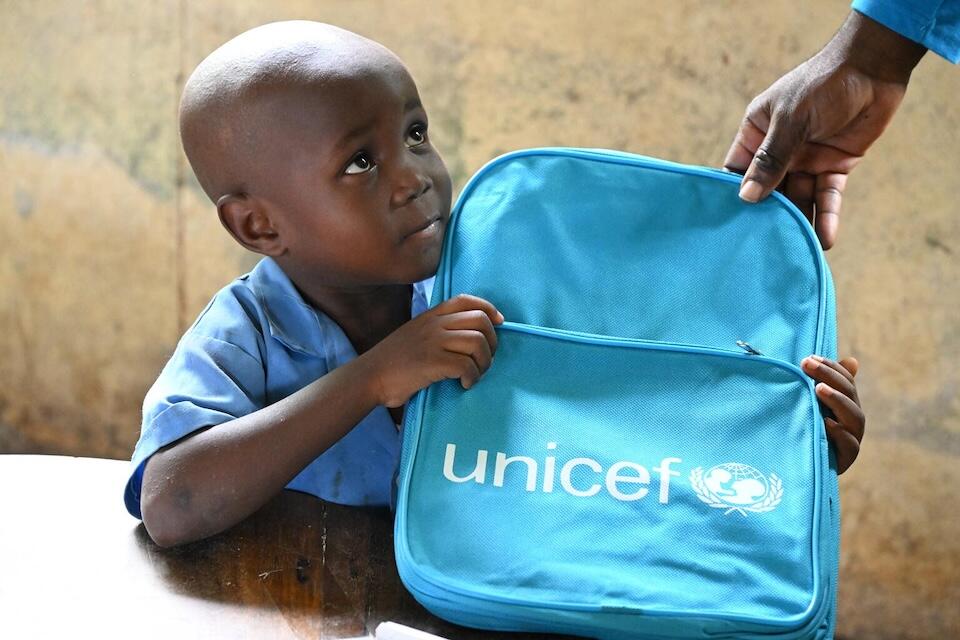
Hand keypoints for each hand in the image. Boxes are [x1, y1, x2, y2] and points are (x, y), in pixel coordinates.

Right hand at [364, 293, 503, 407]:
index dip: (489, 308)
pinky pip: (467, 365)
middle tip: (486, 359)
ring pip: (478, 342)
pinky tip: (465, 384)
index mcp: (430, 316)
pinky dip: (472, 377)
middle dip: (493, 341)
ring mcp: (433, 342)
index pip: (466, 300)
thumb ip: (436, 330)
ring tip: (475, 375)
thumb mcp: (415, 334)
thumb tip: (466, 337)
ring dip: (484, 362)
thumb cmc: (393, 361)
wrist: (369, 376)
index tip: (499, 323)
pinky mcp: (433, 362)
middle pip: (480, 320)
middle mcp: (434, 324)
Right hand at [723, 11, 924, 249]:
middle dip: (767, 215)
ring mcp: (806, 160)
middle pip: (768, 190)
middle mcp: (779, 150)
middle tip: (760, 245)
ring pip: (798, 197)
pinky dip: (826, 216)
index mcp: (757, 133)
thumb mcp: (790, 120)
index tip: (727, 224)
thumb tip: (747, 197)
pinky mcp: (834, 166)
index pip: (737, 170)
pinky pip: (827, 196)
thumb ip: (771, 158)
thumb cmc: (822, 84)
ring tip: (793, 248)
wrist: (873, 69)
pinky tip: (824, 238)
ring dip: (798, 221)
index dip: (733, 195)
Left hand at [801, 355, 863, 473]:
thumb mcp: (814, 407)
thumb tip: (852, 361)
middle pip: (849, 394)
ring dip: (837, 401)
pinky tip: (826, 423)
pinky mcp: (846, 460)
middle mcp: (853, 420)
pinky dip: (839, 433)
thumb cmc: (809, 432)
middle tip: (807, 364)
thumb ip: (826, 385)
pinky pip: (849, 446)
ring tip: (818, 389)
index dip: (831, 367)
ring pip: (854, 417)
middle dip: (829, 376)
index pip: (845, 380)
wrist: (803, 470)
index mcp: (846, 404)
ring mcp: (852, 439)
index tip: (810, 356)